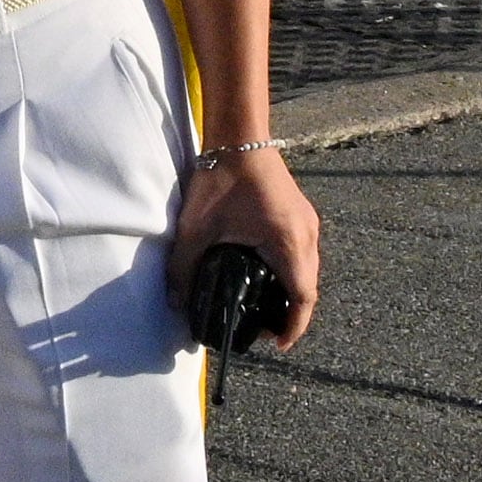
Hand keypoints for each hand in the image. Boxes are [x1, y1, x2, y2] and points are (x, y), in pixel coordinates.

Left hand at [168, 144, 321, 352]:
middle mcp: (306, 234)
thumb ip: (184, 267)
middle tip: (263, 329)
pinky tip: (267, 276)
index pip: (302, 297)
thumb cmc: (222, 178)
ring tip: (265, 308)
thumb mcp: (198, 227)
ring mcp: (307, 222)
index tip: (278, 344)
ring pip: (308, 270)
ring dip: (292, 292)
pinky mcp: (301, 214)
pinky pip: (303, 253)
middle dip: (290, 314)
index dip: (293, 326)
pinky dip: (291, 272)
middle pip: (308, 287)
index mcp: (288, 241)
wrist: (240, 136)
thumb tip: (174, 302)